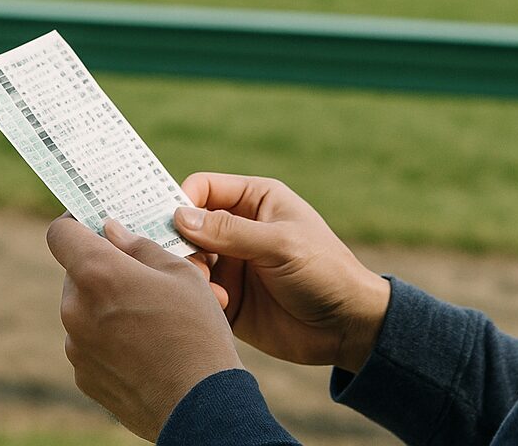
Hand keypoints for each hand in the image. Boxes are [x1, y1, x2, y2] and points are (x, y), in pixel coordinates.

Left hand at [47, 216, 241, 441]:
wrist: (200, 404)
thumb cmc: (196, 331)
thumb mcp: (181, 273)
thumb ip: (140, 246)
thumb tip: (112, 231)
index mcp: (97, 274)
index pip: (60, 233)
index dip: (76, 223)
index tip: (95, 223)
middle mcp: (75, 309)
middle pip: (76, 273)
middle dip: (104, 268)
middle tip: (142, 275)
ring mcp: (75, 347)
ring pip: (84, 309)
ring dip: (108, 304)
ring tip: (151, 317)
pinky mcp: (83, 376)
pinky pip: (90, 343)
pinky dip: (110, 338)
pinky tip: (146, 348)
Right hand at [175, 173, 389, 372]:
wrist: (346, 327)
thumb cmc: (324, 271)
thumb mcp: (280, 245)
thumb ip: (230, 232)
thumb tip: (178, 216)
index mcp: (254, 200)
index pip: (202, 188)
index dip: (181, 202)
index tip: (171, 225)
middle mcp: (237, 228)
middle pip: (187, 227)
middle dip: (182, 245)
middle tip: (192, 266)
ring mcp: (231, 263)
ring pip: (188, 261)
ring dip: (192, 274)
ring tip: (213, 292)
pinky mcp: (227, 298)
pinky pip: (197, 293)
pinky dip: (200, 298)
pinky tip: (221, 306)